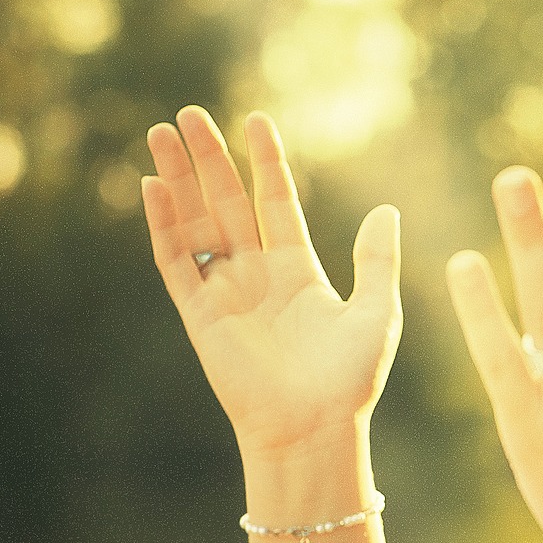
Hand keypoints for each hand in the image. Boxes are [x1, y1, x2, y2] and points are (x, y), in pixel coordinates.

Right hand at [142, 106, 401, 457]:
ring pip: (195, 223)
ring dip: (179, 179)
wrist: (315, 429)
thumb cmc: (350, 381)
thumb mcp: (377, 313)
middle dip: (210, 159)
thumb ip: (377, 261)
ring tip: (163, 132)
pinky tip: (154, 186)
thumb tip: (388, 210)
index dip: (267, 164)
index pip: (277, 203)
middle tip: (189, 113)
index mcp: (299, 272)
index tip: (258, 121)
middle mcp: (258, 276)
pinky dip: (164, 225)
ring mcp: (225, 293)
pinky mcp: (199, 314)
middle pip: (227, 204)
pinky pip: (175, 262)